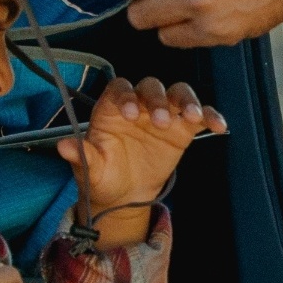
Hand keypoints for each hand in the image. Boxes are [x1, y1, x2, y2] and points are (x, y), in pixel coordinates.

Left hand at [58, 76, 226, 247]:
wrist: (125, 195)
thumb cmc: (103, 177)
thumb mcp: (91, 170)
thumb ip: (82, 156)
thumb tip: (63, 147)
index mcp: (112, 109)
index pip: (120, 89)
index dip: (126, 96)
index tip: (131, 114)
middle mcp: (139, 105)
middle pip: (151, 87)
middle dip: (158, 99)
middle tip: (161, 121)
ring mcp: (164, 114)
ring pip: (178, 93)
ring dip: (186, 101)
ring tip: (192, 118)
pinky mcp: (183, 128)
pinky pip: (199, 115)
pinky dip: (210, 116)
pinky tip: (220, 126)